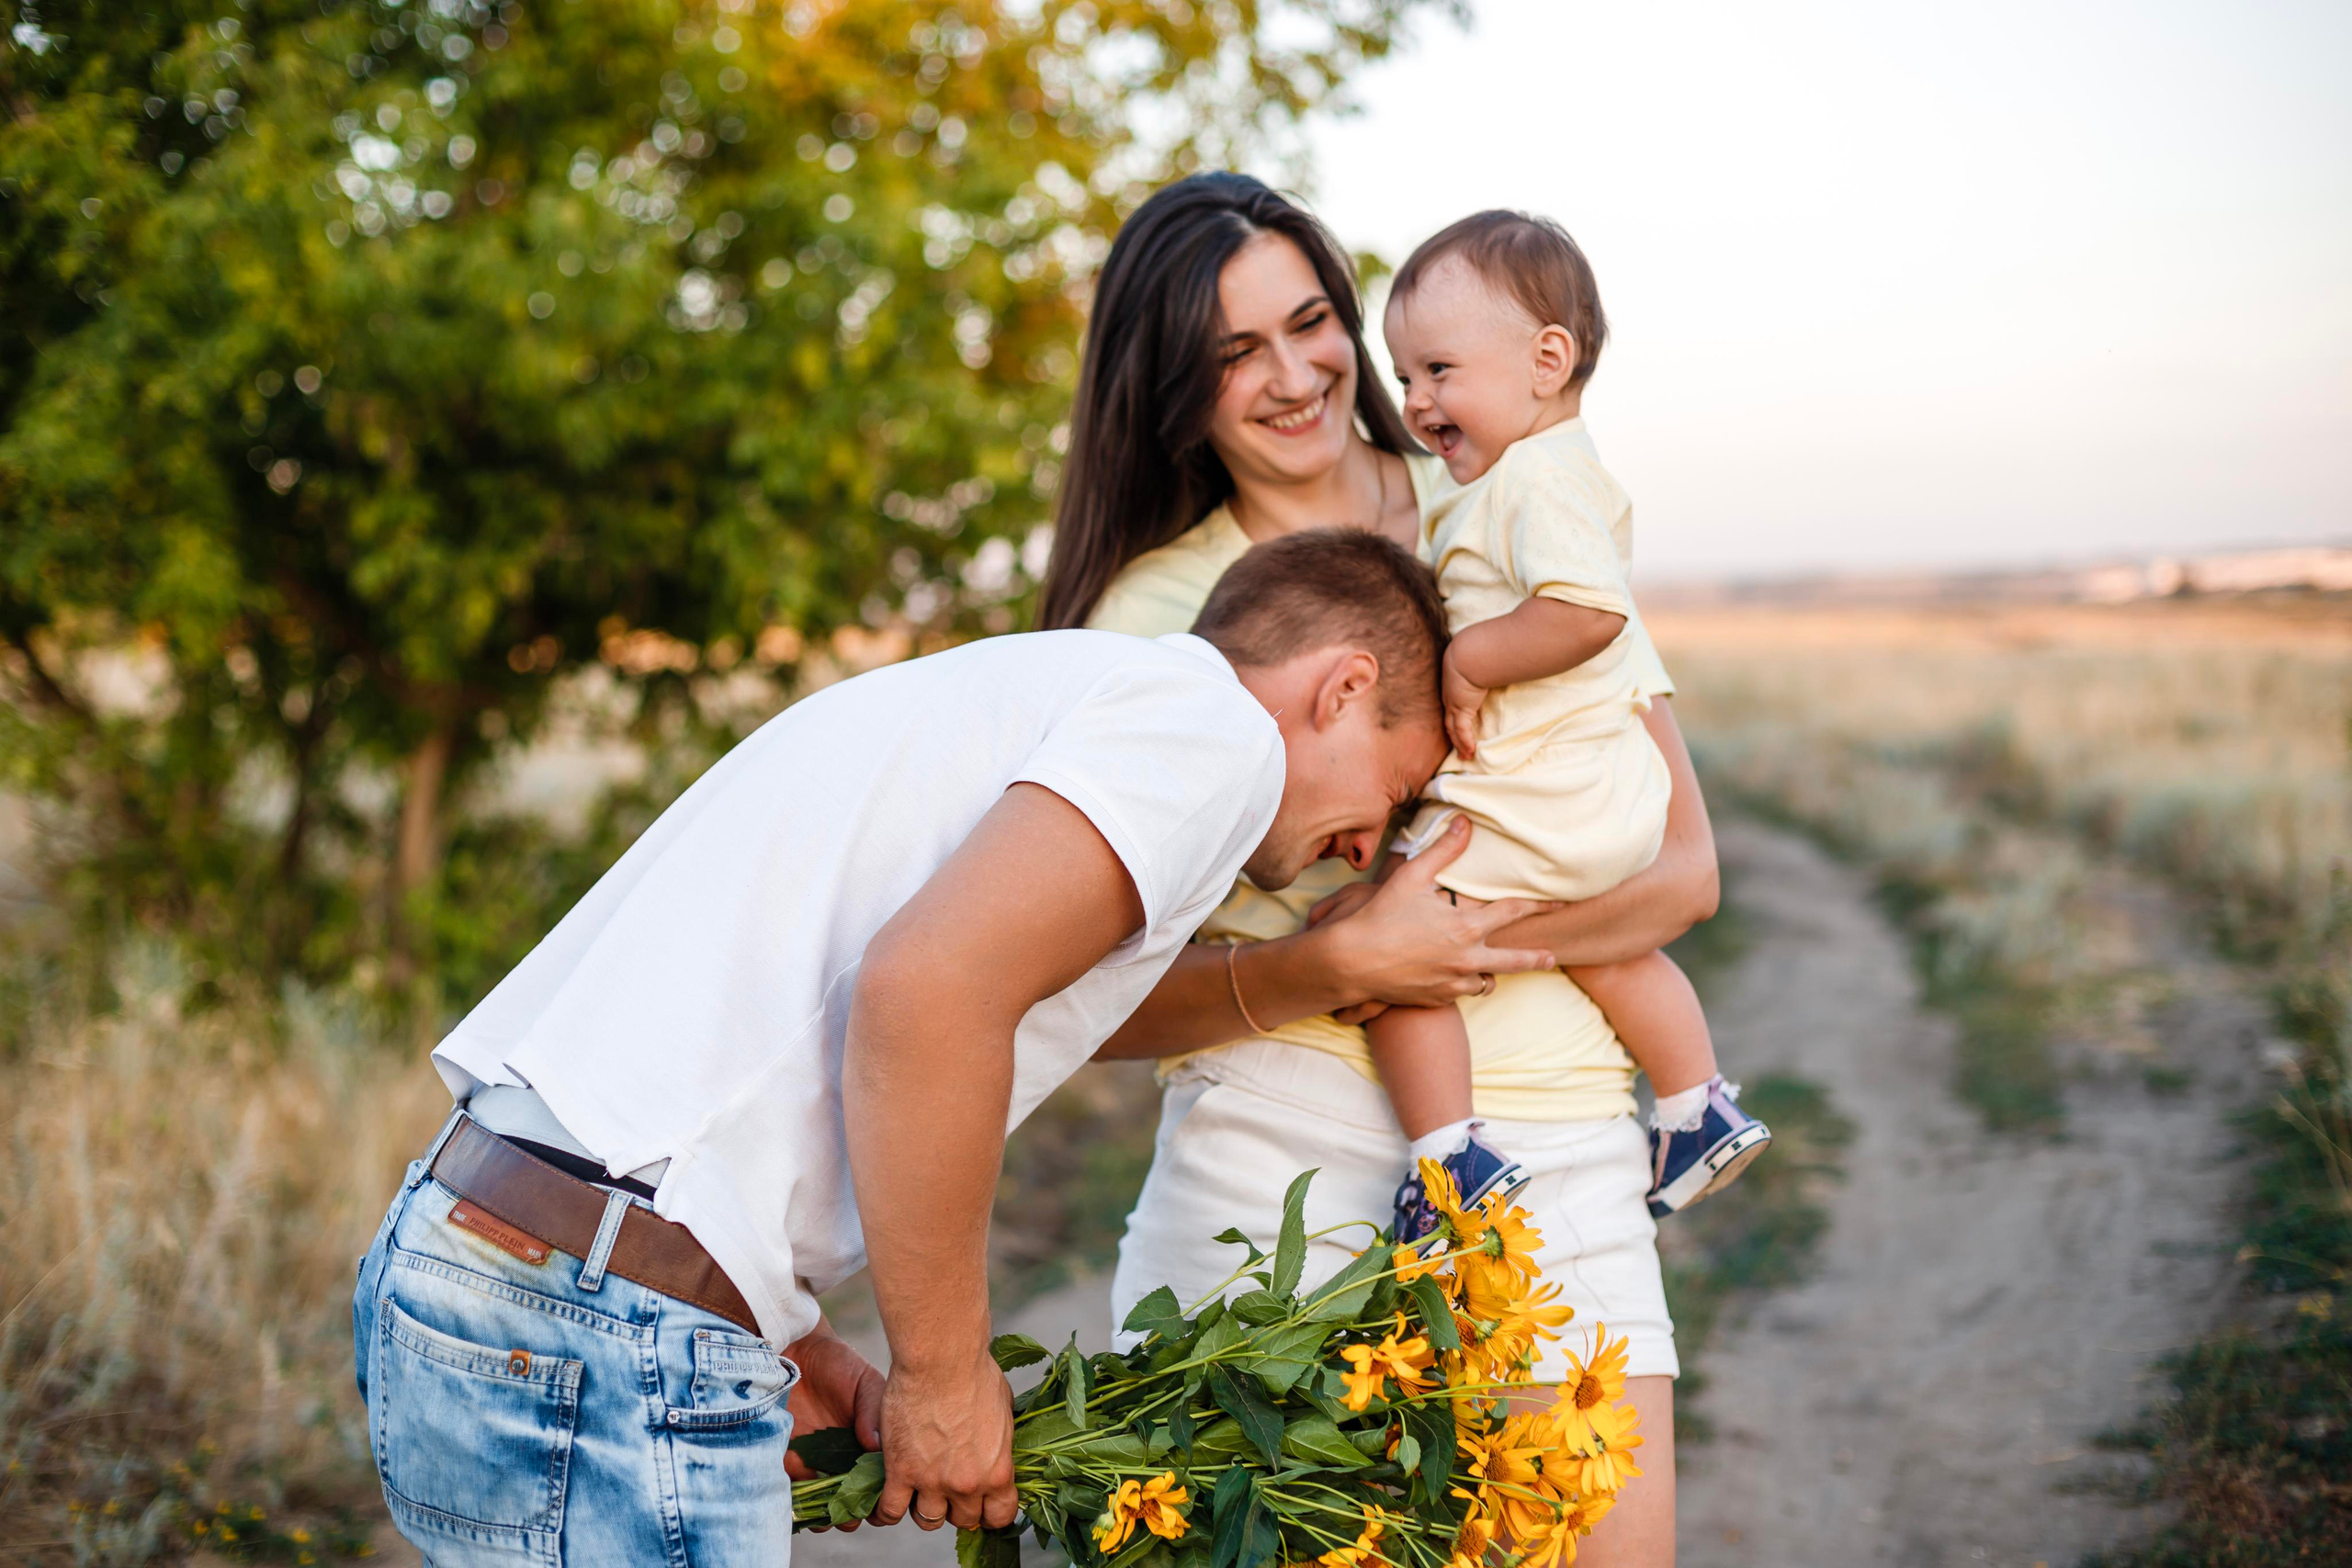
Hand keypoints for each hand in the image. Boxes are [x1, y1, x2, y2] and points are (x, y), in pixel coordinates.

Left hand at [781, 1321, 885, 1530]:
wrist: (795, 1351)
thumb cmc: (837, 1364)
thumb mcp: (866, 1383)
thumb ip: (875, 1413)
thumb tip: (876, 1448)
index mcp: (869, 1447)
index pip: (882, 1485)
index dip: (885, 1498)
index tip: (883, 1498)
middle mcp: (844, 1462)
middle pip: (855, 1504)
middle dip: (857, 1513)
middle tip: (853, 1508)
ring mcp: (815, 1467)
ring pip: (825, 1509)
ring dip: (829, 1517)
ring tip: (830, 1509)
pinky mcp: (786, 1467)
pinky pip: (793, 1499)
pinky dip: (800, 1509)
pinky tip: (805, 1504)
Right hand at [874, 1346, 1017, 1532]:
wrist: (941, 1358)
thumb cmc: (975, 1373)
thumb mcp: (1003, 1411)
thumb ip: (998, 1444)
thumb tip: (996, 1451)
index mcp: (997, 1472)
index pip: (999, 1517)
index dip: (990, 1513)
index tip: (983, 1505)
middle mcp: (966, 1484)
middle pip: (963, 1521)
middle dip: (958, 1508)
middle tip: (950, 1490)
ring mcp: (931, 1481)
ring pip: (928, 1520)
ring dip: (926, 1509)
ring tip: (922, 1491)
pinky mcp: (900, 1471)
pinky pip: (891, 1509)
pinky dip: (889, 1509)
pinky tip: (893, 1496)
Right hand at [1316, 818, 1557, 1010]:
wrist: (1353, 962)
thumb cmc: (1381, 916)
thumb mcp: (1412, 876)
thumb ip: (1443, 850)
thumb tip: (1465, 821)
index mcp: (1466, 927)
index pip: (1513, 912)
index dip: (1539, 906)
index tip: (1560, 904)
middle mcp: (1467, 958)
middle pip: (1515, 961)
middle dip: (1536, 957)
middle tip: (1551, 956)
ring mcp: (1453, 982)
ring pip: (1486, 981)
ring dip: (1490, 972)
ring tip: (1491, 968)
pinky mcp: (1438, 999)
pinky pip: (1461, 992)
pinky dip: (1462, 982)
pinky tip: (1455, 976)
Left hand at [1441, 645, 1486, 759]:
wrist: (1469, 653)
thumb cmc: (1477, 652)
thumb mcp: (1480, 660)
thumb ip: (1489, 665)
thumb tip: (1503, 660)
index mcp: (1453, 686)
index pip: (1451, 707)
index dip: (1454, 719)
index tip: (1458, 730)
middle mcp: (1450, 697)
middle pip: (1449, 721)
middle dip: (1453, 737)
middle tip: (1459, 749)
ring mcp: (1454, 704)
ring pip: (1453, 729)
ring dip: (1459, 744)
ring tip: (1465, 756)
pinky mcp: (1461, 709)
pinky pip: (1462, 730)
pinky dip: (1466, 742)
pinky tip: (1471, 751)